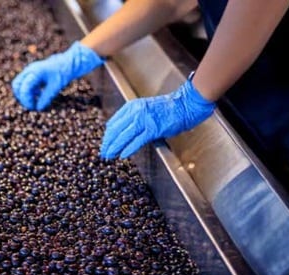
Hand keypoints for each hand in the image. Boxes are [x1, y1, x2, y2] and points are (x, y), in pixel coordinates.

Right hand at [11, 41, 102, 110]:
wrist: (69, 61)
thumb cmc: (63, 72)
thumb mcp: (56, 86)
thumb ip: (46, 97)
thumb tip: (39, 109)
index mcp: (35, 72)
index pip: (24, 88)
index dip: (26, 100)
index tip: (34, 107)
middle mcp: (30, 70)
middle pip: (16, 86)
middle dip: (22, 97)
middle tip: (31, 105)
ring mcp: (30, 71)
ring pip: (19, 85)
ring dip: (24, 95)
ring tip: (35, 101)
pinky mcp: (32, 74)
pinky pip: (25, 84)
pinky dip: (28, 91)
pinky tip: (38, 95)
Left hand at [100, 79, 214, 158]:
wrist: (185, 105)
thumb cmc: (168, 109)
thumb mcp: (145, 109)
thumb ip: (133, 118)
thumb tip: (120, 133)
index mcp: (132, 106)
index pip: (114, 122)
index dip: (108, 135)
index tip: (105, 143)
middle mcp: (136, 112)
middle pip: (116, 130)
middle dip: (108, 143)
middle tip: (103, 152)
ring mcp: (144, 120)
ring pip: (124, 136)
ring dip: (115, 147)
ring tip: (109, 155)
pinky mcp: (153, 128)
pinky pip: (137, 141)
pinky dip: (128, 149)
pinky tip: (122, 155)